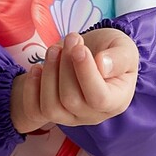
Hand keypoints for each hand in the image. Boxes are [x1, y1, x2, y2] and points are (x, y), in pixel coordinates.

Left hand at [11, 28, 138, 132]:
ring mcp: (72, 117)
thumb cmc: (111, 51)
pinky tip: (37, 67)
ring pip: (51, 107)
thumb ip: (119, 57)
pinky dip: (31, 88)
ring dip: (48, 74)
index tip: (80, 48)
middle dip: (65, 66)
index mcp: (116, 101)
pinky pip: (34, 110)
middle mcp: (94, 115)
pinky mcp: (53, 113)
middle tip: (72, 38)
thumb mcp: (124, 47)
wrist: (92, 53)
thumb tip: (102, 65)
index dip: (85, 74)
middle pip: (71, 100)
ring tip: (54, 49)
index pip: (99, 98)